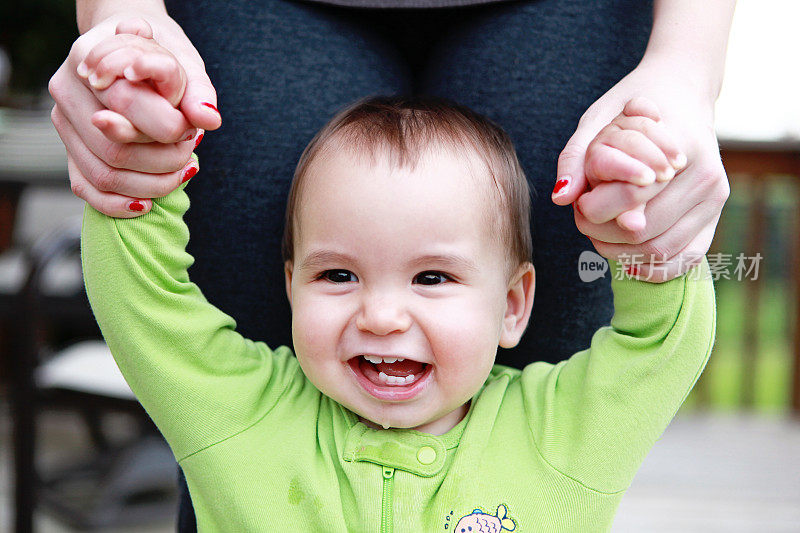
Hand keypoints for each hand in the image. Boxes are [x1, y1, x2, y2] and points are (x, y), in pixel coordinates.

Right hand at [49, 16, 219, 216]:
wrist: (132, 53)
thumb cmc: (161, 56)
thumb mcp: (184, 61)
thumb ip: (197, 90)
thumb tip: (208, 119)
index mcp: (91, 57)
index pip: (126, 105)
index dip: (167, 127)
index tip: (192, 130)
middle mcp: (67, 91)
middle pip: (115, 148)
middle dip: (165, 159)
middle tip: (191, 150)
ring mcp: (65, 123)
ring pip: (104, 174)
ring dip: (152, 184)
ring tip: (182, 171)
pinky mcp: (68, 149)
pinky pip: (85, 188)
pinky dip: (118, 204)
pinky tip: (148, 203)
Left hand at [552, 61, 729, 280]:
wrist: (680, 96)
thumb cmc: (631, 108)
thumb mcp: (598, 119)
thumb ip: (577, 158)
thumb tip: (560, 198)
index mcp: (681, 147)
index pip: (630, 197)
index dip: (594, 208)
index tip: (580, 200)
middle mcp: (705, 176)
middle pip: (642, 231)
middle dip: (602, 233)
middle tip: (583, 218)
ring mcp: (714, 199)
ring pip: (658, 250)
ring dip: (619, 252)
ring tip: (599, 233)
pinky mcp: (714, 217)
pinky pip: (686, 259)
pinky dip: (652, 268)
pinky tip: (626, 259)